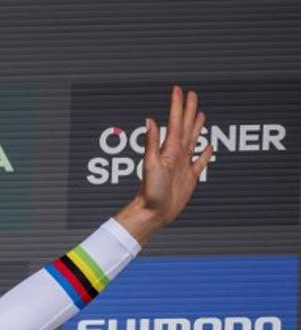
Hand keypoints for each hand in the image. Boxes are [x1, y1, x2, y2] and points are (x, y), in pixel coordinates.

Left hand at [115, 85, 214, 244]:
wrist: (153, 212)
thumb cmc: (150, 192)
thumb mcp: (150, 164)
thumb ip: (151, 143)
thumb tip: (149, 120)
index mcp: (169, 149)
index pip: (174, 122)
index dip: (177, 105)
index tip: (179, 90)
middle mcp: (177, 154)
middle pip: (186, 126)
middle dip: (189, 110)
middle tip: (193, 94)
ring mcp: (184, 164)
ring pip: (193, 139)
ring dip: (197, 126)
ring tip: (200, 114)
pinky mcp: (190, 177)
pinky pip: (201, 161)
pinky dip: (205, 153)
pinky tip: (208, 146)